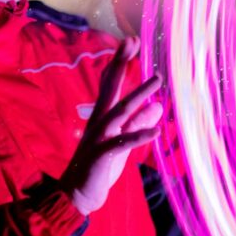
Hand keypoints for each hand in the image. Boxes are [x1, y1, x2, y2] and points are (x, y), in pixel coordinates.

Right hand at [59, 36, 163, 214]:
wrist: (77, 195)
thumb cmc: (100, 167)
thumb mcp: (124, 142)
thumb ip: (139, 122)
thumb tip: (158, 104)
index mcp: (103, 116)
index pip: (111, 83)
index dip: (120, 62)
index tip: (131, 41)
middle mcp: (99, 121)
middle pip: (110, 87)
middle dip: (121, 64)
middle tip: (131, 41)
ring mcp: (99, 137)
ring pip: (120, 111)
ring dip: (139, 94)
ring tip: (158, 80)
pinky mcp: (101, 155)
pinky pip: (122, 143)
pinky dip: (138, 136)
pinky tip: (155, 132)